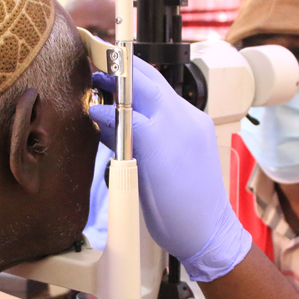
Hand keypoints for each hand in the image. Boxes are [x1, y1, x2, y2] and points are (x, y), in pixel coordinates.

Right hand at [88, 57, 252, 281]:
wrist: (208, 231)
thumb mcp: (138, 177)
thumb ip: (122, 140)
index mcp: (167, 133)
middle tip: (97, 67)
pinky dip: (149, 99)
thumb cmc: (173, 213)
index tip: (90, 88)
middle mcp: (183, 121)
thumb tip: (102, 115)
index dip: (110, 90)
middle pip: (149, 82)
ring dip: (135, 82)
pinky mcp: (199, 128)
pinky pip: (170, 104)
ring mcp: (194, 123)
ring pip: (160, 89)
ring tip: (110, 83)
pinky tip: (133, 107)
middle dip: (122, 72)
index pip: (134, 97)